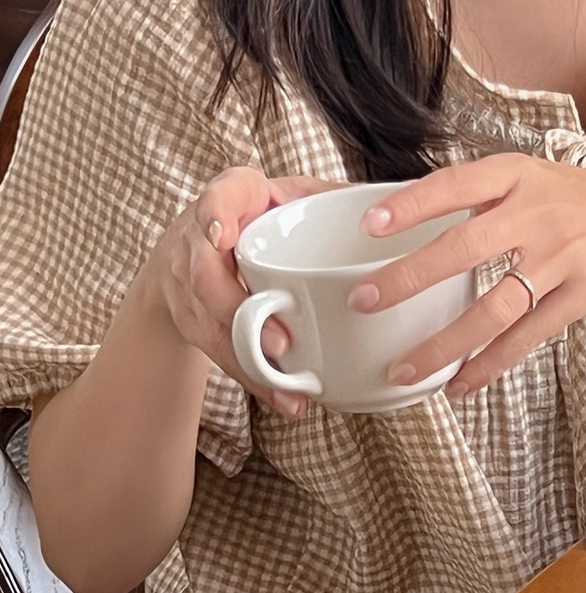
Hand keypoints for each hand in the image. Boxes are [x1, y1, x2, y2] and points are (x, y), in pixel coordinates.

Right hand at [146, 165, 325, 409]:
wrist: (188, 248)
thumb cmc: (252, 216)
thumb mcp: (284, 194)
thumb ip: (324, 197)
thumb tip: (390, 204)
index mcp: (228, 199)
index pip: (215, 199)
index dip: (215, 216)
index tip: (223, 235)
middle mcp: (198, 243)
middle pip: (206, 278)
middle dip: (240, 312)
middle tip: (281, 343)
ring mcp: (188, 287)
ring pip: (212, 327)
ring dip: (250, 361)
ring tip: (290, 388)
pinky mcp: (193, 323)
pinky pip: (221, 354)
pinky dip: (254, 379)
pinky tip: (285, 398)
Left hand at [350, 153, 585, 395]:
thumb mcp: (538, 180)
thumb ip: (484, 198)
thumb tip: (415, 218)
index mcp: (518, 176)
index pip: (454, 185)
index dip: (410, 205)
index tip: (369, 225)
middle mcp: (538, 212)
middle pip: (463, 248)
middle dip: (408, 278)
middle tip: (365, 301)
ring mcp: (562, 255)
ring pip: (491, 307)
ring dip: (443, 344)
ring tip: (406, 369)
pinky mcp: (584, 293)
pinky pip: (526, 337)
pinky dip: (489, 364)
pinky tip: (461, 382)